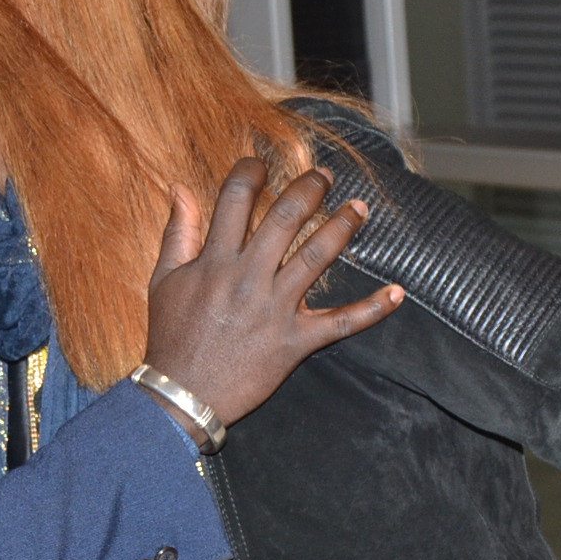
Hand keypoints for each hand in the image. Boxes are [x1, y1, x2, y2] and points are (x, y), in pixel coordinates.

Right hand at [141, 159, 402, 429]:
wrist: (180, 396)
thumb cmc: (170, 337)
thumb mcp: (163, 280)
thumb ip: (177, 233)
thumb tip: (180, 189)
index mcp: (215, 261)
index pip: (236, 199)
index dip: (251, 172)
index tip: (260, 163)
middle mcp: (248, 278)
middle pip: (286, 218)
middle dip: (309, 189)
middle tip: (325, 176)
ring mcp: (275, 310)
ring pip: (318, 257)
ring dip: (343, 227)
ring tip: (359, 207)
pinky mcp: (295, 342)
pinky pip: (340, 324)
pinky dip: (372, 310)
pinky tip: (397, 293)